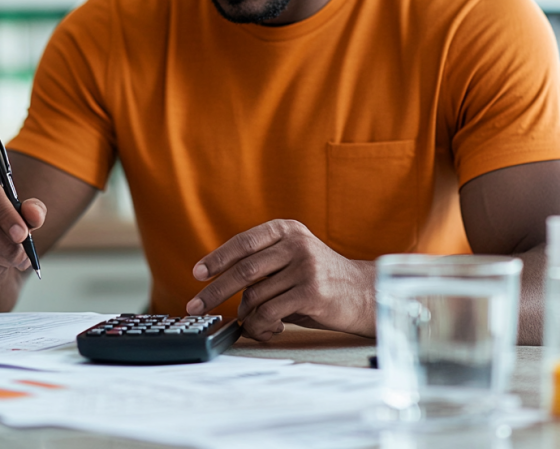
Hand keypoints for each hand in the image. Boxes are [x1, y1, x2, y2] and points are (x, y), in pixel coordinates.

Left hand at [185, 219, 375, 340]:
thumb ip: (262, 264)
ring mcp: (305, 267)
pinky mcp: (312, 292)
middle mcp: (296, 244)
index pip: (243, 242)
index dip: (217, 258)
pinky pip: (270, 313)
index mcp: (287, 230)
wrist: (363, 293)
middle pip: (244, 270)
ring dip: (248, 316)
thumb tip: (219, 286)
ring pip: (255, 296)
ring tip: (254, 324)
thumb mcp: (292, 259)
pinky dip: (262, 326)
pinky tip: (269, 329)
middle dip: (215, 291)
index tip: (197, 273)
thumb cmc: (320, 280)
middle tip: (196, 305)